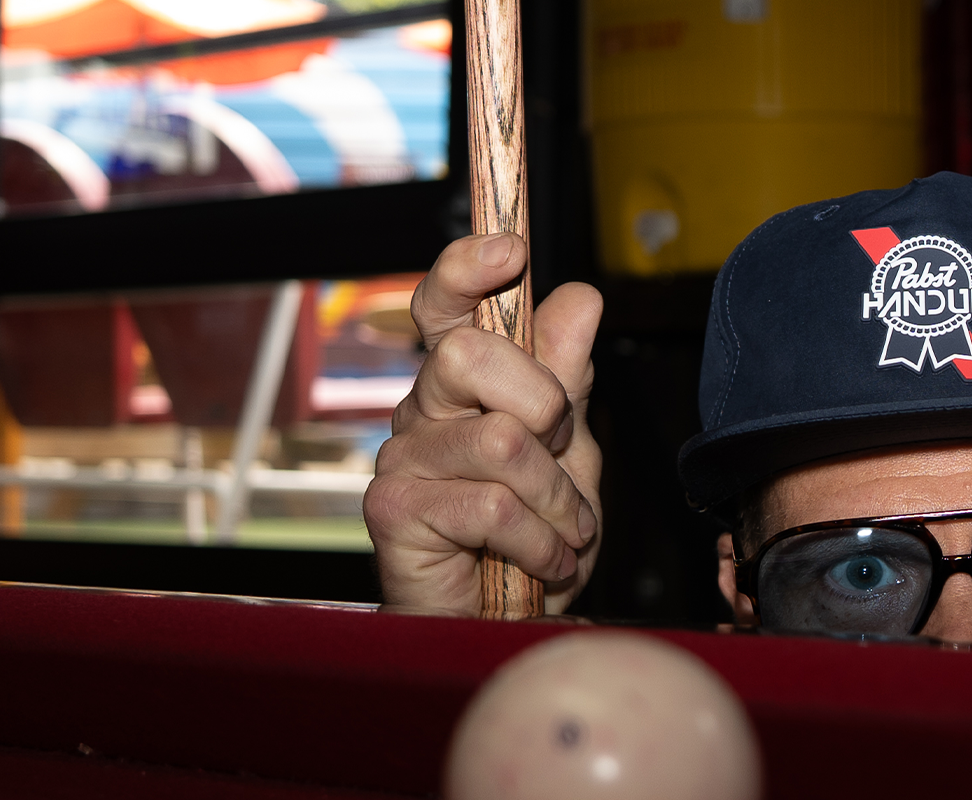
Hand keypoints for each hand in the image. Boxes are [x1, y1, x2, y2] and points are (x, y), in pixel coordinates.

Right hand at [363, 234, 607, 614]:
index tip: (509, 249)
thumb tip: (578, 297)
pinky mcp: (392, 509)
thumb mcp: (573, 449)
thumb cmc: (537, 534)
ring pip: (500, 440)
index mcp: (461, 383)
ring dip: (557, 496)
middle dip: (543, 403)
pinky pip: (490, 505)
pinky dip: (540, 540)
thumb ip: (569, 376)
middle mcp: (422, 409)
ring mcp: (402, 457)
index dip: (465, 267)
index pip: (445, 304)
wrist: (511, 624)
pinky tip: (543, 561)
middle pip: (470, 353)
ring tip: (562, 530)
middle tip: (560, 450)